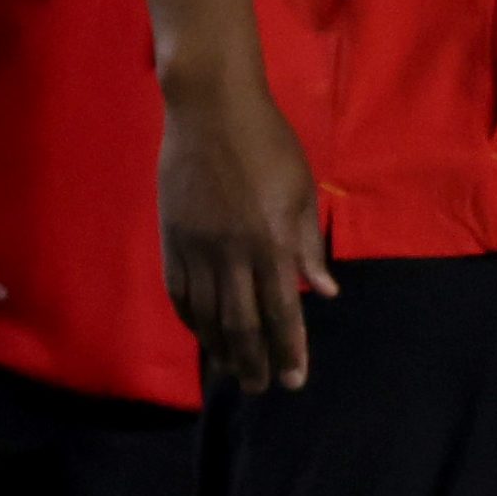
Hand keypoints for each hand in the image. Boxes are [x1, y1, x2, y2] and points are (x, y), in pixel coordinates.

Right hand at [157, 68, 333, 392]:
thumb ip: (307, 246)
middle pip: (241, 324)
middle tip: (262, 387)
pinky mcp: (171, 239)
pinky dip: (191, 319)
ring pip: (207, 315)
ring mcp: (196, 249)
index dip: (289, 350)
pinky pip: (179, 292)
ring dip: (221, 349)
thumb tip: (325, 291)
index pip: (282, 312)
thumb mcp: (300, 191)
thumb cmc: (267, 143)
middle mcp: (232, 255)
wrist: (209, 108)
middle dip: (254, 361)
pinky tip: (201, 334)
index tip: (294, 379)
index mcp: (270, 242)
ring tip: (234, 371)